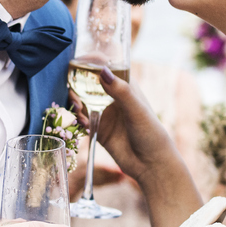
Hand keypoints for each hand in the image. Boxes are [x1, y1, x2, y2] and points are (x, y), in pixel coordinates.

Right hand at [73, 67, 172, 183]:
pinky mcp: (98, 129)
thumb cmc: (151, 133)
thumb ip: (120, 91)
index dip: (92, 62)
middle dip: (77, 84)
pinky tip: (83, 124)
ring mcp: (104, 113)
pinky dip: (77, 119)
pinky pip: (81, 119)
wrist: (150, 165)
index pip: (106, 68)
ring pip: (82, 101)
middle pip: (88, 83)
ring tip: (78, 109)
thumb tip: (102, 69)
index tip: (79, 61)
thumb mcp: (136, 110)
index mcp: (125, 87)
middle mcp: (112, 98)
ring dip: (75, 102)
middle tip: (74, 93)